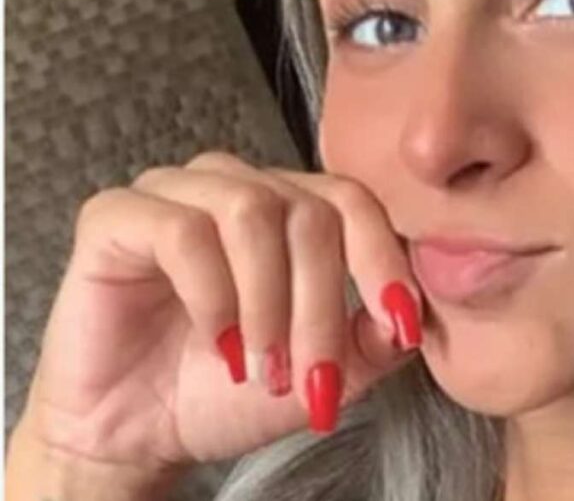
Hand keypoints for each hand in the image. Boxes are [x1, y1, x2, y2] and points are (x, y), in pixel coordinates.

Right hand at [18, 151, 422, 472]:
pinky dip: (212, 294)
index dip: (382, 259)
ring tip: (259, 366)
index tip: (401, 324)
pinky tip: (214, 341)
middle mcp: (237, 186)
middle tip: (309, 375)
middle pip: (310, 213)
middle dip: (319, 305)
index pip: (354, 203)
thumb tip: (410, 318)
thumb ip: (371, 341)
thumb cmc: (225, 392)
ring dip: (267, 301)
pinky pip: (182, 231)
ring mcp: (176, 193)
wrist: (136, 434)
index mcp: (289, 207)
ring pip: (252, 211)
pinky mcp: (116, 216)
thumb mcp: (318, 374)